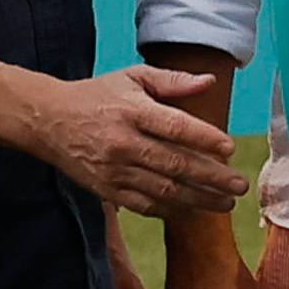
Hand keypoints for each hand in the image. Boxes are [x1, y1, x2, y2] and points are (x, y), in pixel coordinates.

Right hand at [34, 65, 247, 216]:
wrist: (49, 121)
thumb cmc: (97, 95)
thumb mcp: (132, 77)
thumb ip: (172, 80)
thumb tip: (210, 80)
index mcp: (132, 110)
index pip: (175, 127)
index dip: (205, 139)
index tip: (229, 148)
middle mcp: (123, 143)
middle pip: (175, 164)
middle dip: (212, 177)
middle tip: (239, 186)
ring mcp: (114, 170)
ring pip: (163, 190)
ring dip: (199, 199)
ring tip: (226, 203)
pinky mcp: (106, 189)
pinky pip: (145, 205)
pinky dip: (171, 210)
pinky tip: (195, 211)